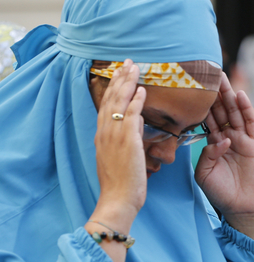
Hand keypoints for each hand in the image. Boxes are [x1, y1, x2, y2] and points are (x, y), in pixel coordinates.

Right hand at [91, 59, 146, 233]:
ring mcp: (113, 136)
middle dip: (119, 78)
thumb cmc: (122, 183)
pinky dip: (135, 101)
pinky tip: (142, 89)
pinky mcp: (126, 141)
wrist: (117, 199)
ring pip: (119, 103)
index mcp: (102, 136)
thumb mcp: (123, 156)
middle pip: (111, 98)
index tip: (121, 73)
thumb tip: (139, 121)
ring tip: (134, 67)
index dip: (114, 87)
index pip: (107, 105)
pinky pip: (131, 116)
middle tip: (127, 62)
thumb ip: (129, 137)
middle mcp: (105, 132)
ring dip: (127, 83)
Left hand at [196, 73, 253, 241]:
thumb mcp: (204, 173)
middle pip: (219, 111)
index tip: (191, 86)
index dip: (199, 103)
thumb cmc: (220, 193)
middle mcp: (228, 138)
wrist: (241, 208)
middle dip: (213, 92)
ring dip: (228, 95)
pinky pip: (251, 124)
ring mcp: (243, 141)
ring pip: (234, 113)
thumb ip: (206, 154)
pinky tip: (240, 96)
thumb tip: (217, 140)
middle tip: (206, 72)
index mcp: (213, 144)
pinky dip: (246, 109)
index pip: (205, 118)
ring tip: (222, 77)